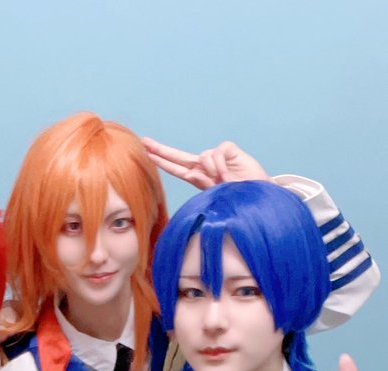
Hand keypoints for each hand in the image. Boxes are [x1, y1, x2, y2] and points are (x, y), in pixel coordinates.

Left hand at [142, 137, 269, 190]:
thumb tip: (190, 173)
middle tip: (144, 142)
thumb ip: (202, 184)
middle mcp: (204, 165)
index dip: (161, 161)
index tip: (146, 154)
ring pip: (202, 158)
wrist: (258, 193)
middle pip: (179, 156)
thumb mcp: (217, 194)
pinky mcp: (228, 149)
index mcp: (198, 177)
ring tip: (223, 183)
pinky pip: (216, 154)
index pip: (176, 168)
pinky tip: (228, 177)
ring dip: (211, 173)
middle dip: (161, 150)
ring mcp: (216, 156)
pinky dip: (220, 167)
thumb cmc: (237, 196)